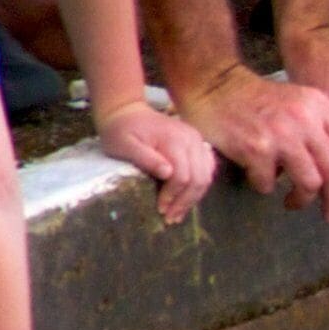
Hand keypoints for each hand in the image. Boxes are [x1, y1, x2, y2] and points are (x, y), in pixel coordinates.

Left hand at [94, 105, 217, 223]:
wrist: (126, 111)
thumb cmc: (121, 130)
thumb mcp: (124, 144)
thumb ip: (146, 158)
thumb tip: (167, 174)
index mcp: (175, 139)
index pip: (183, 175)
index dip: (173, 196)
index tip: (160, 209)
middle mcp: (192, 139)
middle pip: (199, 178)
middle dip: (185, 201)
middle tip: (170, 218)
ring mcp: (197, 140)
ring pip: (206, 175)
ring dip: (194, 197)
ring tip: (178, 213)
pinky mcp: (197, 144)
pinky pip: (207, 169)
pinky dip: (199, 185)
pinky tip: (187, 197)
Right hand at [176, 63, 328, 214]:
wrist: (217, 87)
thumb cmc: (261, 101)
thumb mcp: (301, 103)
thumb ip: (325, 129)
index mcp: (321, 106)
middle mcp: (305, 119)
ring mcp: (281, 134)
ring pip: (310, 182)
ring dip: (303, 199)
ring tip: (294, 202)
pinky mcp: (256, 148)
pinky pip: (270, 183)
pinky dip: (267, 187)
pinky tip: (261, 180)